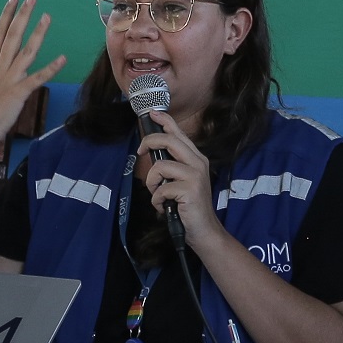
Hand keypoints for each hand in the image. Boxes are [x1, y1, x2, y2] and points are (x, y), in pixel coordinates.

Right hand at [0, 0, 65, 149]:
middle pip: (12, 35)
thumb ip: (1, 72)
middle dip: (22, 15)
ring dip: (37, 33)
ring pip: (26, 51)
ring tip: (47, 16)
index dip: (6, 15)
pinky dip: (51, 68)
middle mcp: (1, 67)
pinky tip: (63, 58)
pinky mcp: (19, 92)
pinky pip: (37, 78)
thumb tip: (6, 65)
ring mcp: (10, 78)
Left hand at [137, 114, 223, 246]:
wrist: (203, 229)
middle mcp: (198, 162)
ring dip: (152, 184)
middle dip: (149, 143)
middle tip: (140, 152)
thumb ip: (172, 165)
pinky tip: (165, 207)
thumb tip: (152, 150)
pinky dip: (157, 201)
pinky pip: (161, 189)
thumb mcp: (181, 180)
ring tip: (158, 195)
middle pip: (169, 141)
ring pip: (160, 167)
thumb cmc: (188, 205)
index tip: (152, 113)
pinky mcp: (190, 190)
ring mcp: (195, 176)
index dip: (165, 121)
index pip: (179, 133)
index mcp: (196, 158)